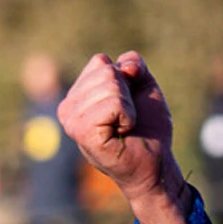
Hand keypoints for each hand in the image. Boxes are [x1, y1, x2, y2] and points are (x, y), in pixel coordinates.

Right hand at [61, 51, 195, 223]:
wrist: (155, 161)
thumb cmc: (147, 126)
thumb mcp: (143, 85)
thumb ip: (133, 63)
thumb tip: (124, 66)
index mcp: (76, 94)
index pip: (100, 62)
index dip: (124, 80)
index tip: (126, 105)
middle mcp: (67, 107)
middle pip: (105, 71)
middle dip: (127, 93)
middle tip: (127, 118)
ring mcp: (71, 121)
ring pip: (110, 86)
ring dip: (128, 107)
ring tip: (124, 126)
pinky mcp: (82, 133)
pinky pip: (113, 104)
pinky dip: (128, 116)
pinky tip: (122, 132)